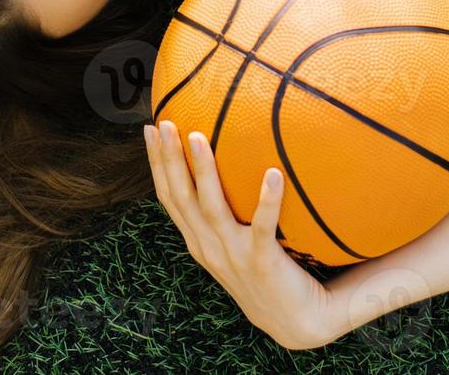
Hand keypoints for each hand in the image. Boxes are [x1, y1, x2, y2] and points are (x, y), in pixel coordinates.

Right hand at [144, 119, 342, 350]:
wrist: (298, 325)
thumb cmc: (271, 275)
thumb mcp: (239, 246)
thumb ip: (233, 213)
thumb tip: (240, 161)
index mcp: (200, 242)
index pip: (170, 198)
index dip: (157, 164)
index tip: (150, 130)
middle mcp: (208, 248)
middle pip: (179, 197)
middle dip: (167, 159)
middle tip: (163, 122)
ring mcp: (233, 256)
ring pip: (209, 206)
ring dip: (201, 169)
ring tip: (197, 136)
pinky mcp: (262, 262)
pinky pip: (263, 226)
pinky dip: (268, 199)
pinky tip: (273, 173)